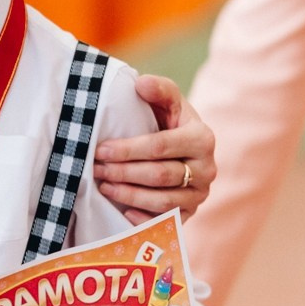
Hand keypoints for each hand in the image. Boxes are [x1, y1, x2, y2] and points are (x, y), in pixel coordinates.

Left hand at [94, 77, 215, 219]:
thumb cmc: (170, 121)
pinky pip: (168, 222)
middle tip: (97, 169)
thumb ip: (159, 89)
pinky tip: (124, 212)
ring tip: (104, 186)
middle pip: (160, 175)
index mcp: (202, 138)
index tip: (101, 150)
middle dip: (124, 173)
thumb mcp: (169, 101)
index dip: (128, 150)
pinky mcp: (192, 212)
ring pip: (163, 201)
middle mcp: (207, 169)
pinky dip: (145, 219)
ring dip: (129, 195)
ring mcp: (201, 194)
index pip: (160, 146)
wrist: (184, 149)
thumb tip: (141, 83)